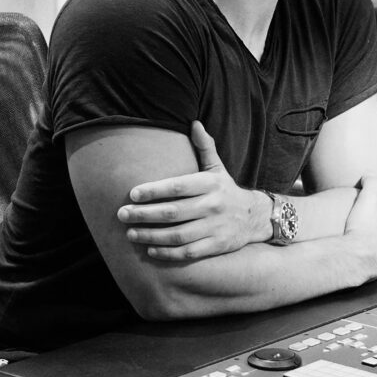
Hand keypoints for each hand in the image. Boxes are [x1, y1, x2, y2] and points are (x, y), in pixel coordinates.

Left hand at [117, 121, 265, 259]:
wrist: (254, 217)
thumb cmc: (225, 190)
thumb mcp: (217, 168)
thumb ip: (205, 147)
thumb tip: (194, 122)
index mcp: (210, 184)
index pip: (178, 186)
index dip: (154, 190)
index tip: (132, 193)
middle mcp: (213, 205)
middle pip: (173, 212)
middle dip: (144, 214)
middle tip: (122, 214)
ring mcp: (215, 227)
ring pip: (178, 235)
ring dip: (151, 236)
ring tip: (131, 233)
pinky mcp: (216, 246)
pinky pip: (188, 253)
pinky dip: (168, 253)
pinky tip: (150, 250)